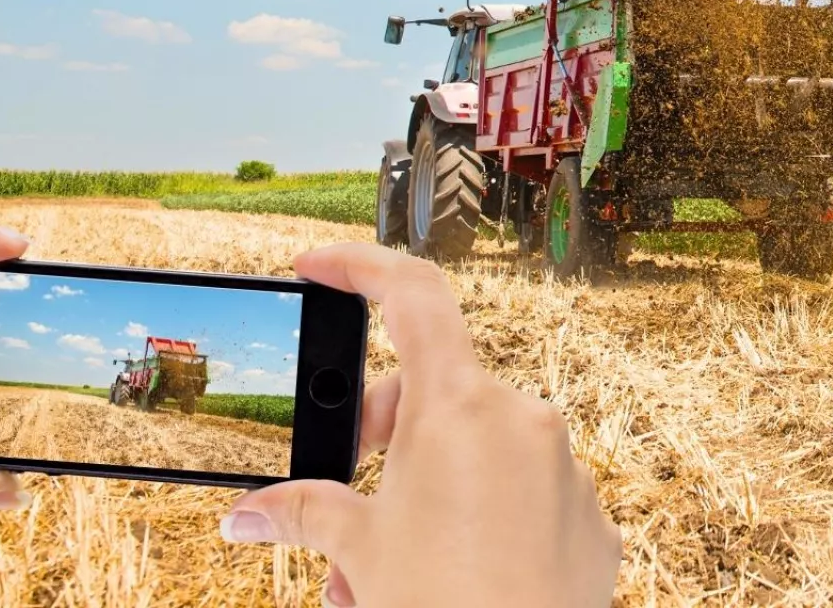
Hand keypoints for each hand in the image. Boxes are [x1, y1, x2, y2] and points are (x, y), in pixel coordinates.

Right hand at [218, 244, 621, 607]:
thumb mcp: (360, 549)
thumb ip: (301, 512)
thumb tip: (245, 514)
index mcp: (460, 406)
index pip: (410, 294)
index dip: (359, 265)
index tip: (318, 265)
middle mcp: (522, 420)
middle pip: (437, 385)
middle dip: (385, 427)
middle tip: (354, 481)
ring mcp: (563, 469)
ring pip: (479, 447)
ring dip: (430, 480)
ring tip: (394, 551)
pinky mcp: (588, 519)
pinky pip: (526, 492)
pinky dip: (484, 513)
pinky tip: (459, 567)